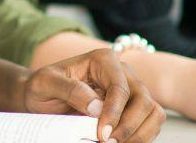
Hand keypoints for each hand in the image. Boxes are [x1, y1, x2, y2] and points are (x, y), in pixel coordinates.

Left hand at [22, 49, 162, 142]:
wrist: (42, 96)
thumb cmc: (42, 87)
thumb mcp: (45, 84)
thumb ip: (69, 89)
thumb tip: (97, 106)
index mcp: (103, 60)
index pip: (120, 88)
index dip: (114, 113)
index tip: (102, 134)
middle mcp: (122, 72)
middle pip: (143, 100)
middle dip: (129, 126)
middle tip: (107, 142)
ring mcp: (131, 89)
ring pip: (153, 112)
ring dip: (139, 134)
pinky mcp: (134, 107)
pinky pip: (151, 122)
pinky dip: (141, 136)